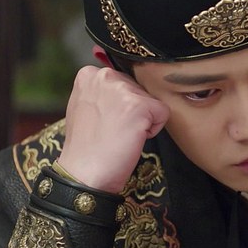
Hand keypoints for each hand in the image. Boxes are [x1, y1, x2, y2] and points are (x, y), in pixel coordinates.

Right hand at [57, 65, 169, 193]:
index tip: (106, 120)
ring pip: (151, 101)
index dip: (121, 104)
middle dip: (133, 111)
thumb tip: (126, 89)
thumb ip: (103, 92)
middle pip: (139, 89)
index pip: (124, 81)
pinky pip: (163, 112)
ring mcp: (123, 89)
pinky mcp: (140, 105)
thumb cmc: (86, 146)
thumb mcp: (84, 106)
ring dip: (142, 120)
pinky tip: (132, 139)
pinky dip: (153, 129)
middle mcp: (105, 76)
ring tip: (121, 134)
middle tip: (114, 130)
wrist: (84, 173)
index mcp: (90, 74)